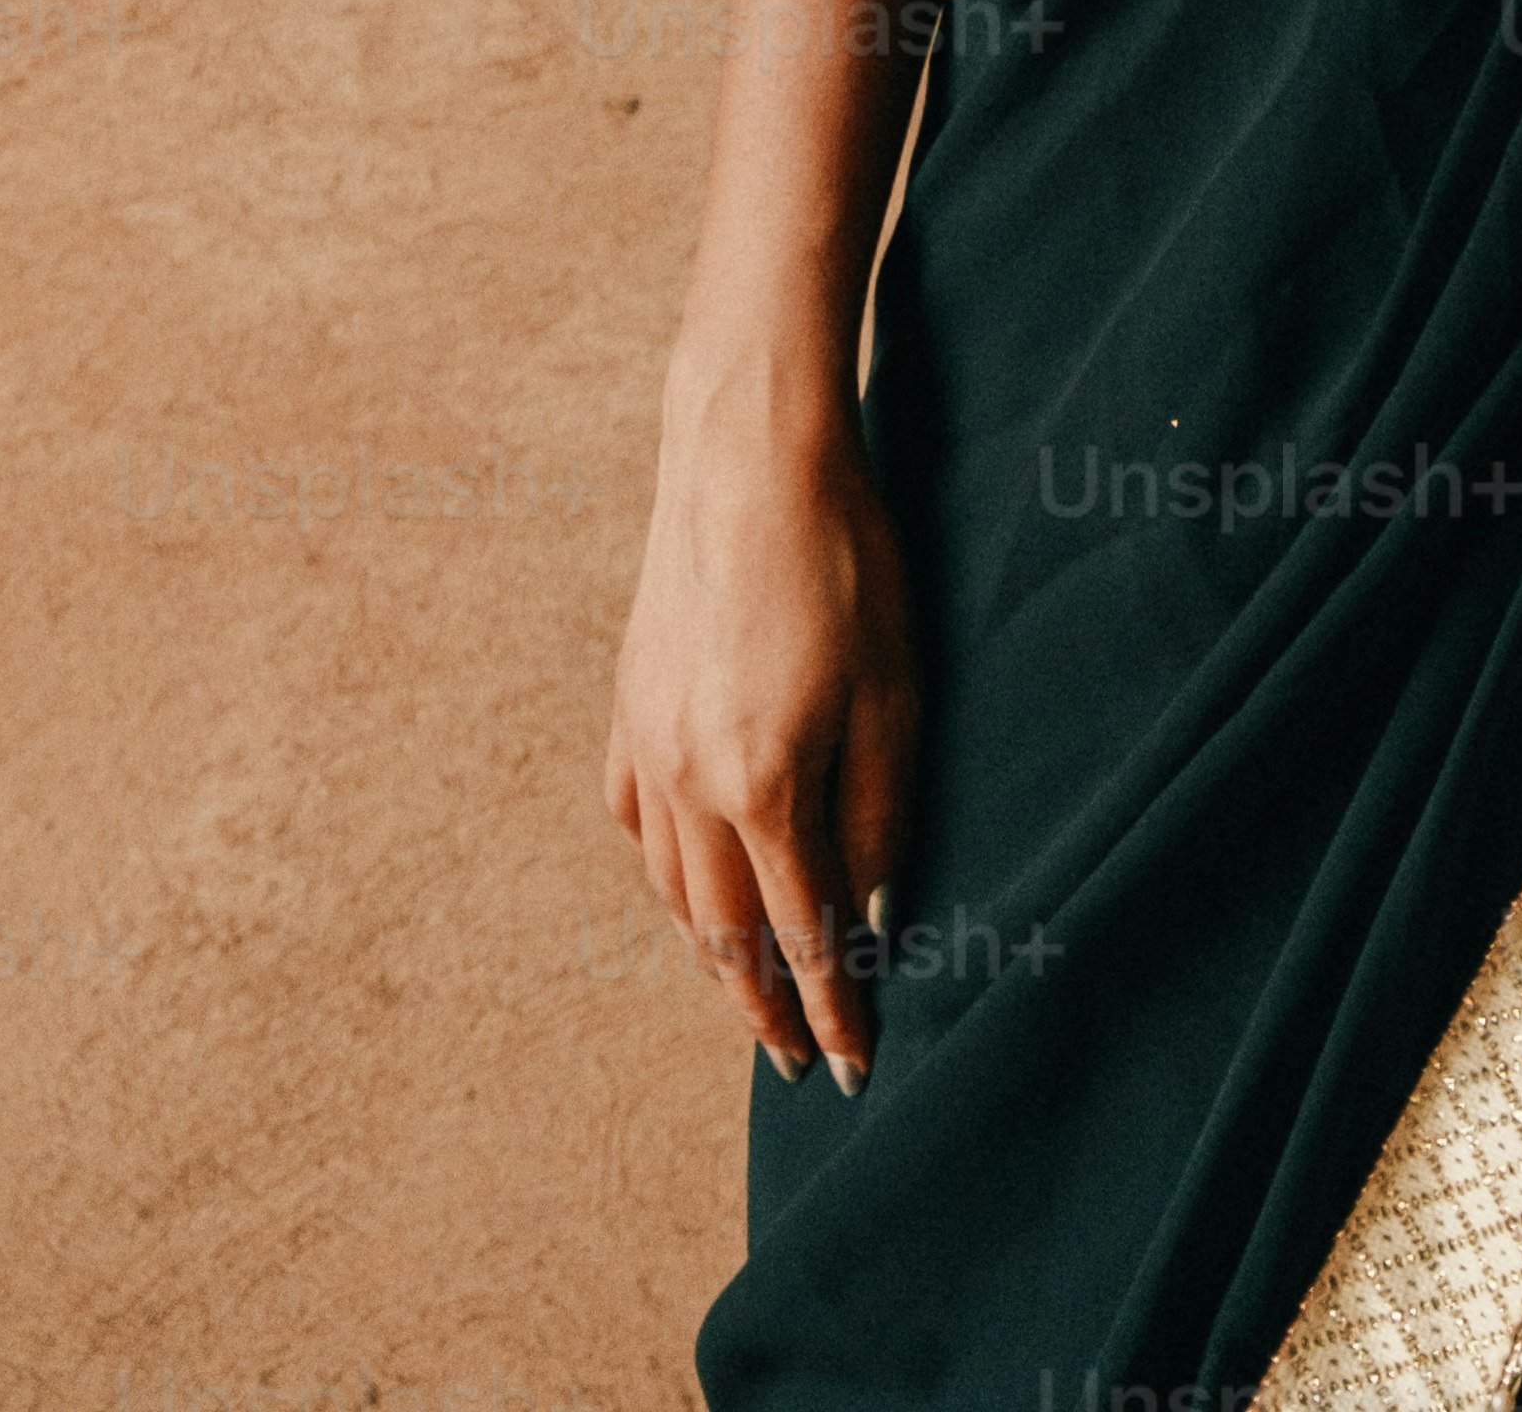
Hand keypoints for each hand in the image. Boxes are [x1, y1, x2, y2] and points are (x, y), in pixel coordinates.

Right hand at [606, 362, 917, 1093]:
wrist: (746, 452)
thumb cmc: (843, 558)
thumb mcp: (895, 688)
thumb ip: (881, 812)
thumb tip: (873, 912)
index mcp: (763, 785)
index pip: (801, 938)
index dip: (829, 1010)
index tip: (850, 1068)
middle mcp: (689, 783)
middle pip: (722, 936)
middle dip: (762, 1009)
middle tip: (792, 1062)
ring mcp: (646, 746)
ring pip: (673, 892)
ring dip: (711, 957)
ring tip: (746, 995)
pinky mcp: (626, 708)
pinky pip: (639, 829)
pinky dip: (666, 881)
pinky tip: (688, 891)